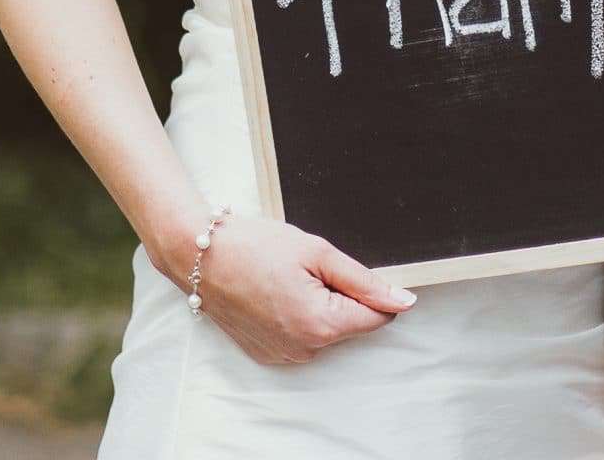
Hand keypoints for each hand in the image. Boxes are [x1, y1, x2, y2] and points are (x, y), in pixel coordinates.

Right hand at [157, 214, 416, 363]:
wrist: (200, 257)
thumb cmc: (256, 247)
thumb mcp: (319, 253)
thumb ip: (365, 281)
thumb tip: (403, 301)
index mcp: (321, 325)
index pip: (377, 317)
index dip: (373, 289)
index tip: (349, 270)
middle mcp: (304, 350)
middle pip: (352, 324)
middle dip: (344, 296)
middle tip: (311, 269)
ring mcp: (284, 356)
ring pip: (327, 330)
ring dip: (321, 305)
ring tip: (290, 279)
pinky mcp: (268, 354)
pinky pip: (303, 337)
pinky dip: (300, 316)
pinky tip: (277, 294)